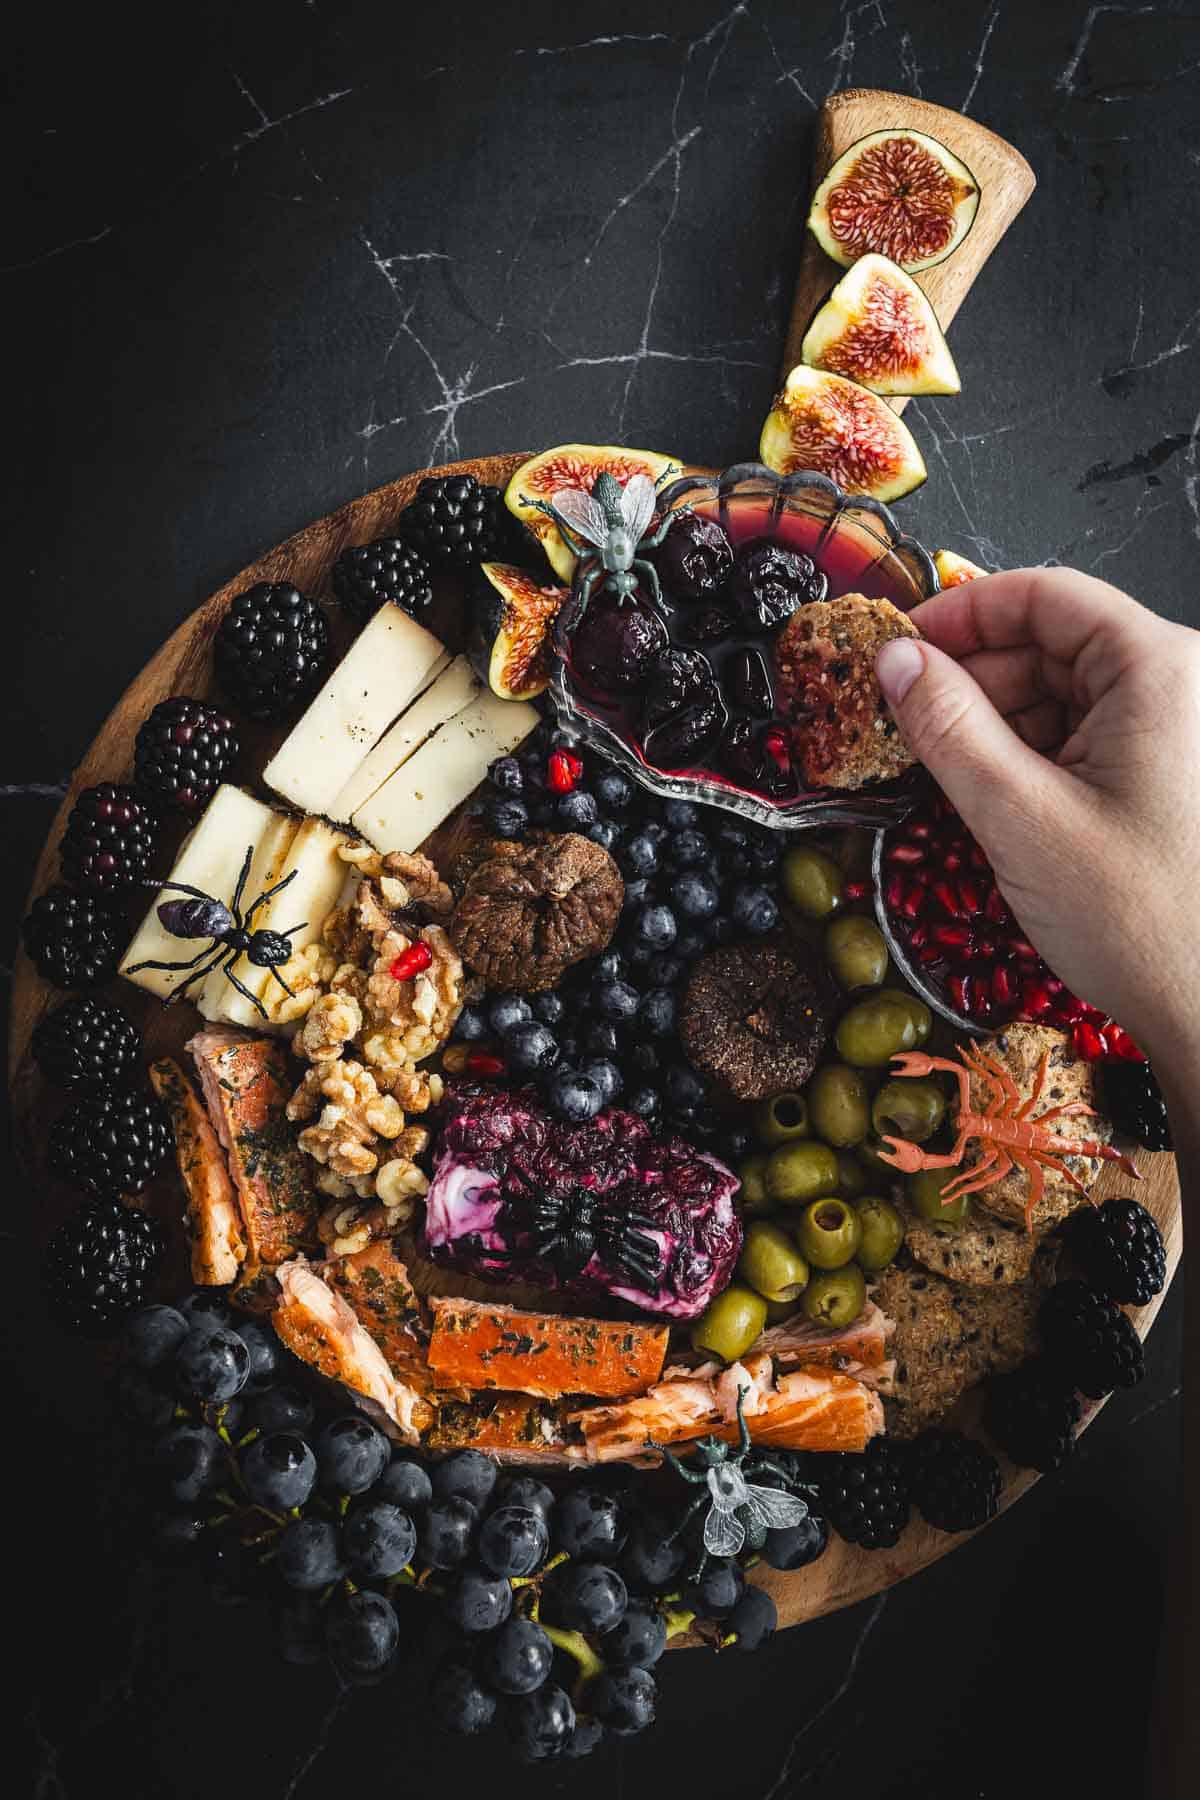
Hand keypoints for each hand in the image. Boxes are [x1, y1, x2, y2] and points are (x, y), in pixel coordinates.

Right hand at [873, 566, 1199, 1064]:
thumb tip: (894, 661)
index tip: (896, 649)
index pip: (1044, 595)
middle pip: (1051, 644)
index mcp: (1158, 669)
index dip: (959, 614)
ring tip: (934, 767)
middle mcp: (1176, 686)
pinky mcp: (1166, 776)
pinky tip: (984, 794)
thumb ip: (948, 727)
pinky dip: (1026, 757)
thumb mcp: (1018, 816)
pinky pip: (1082, 738)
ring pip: (1061, 693)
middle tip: (898, 719)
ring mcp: (1175, 733)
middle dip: (970, 677)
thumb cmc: (1138, 919)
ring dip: (992, 723)